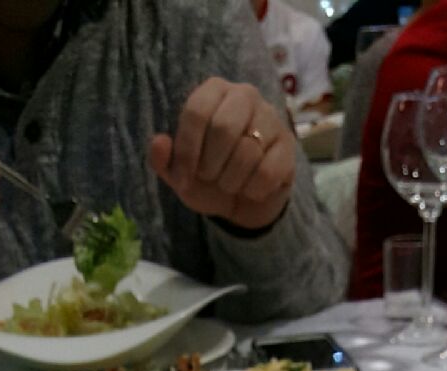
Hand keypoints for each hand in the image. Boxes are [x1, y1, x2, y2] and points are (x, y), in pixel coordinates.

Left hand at [149, 78, 294, 232]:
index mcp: (213, 92)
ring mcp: (270, 117)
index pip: (196, 112)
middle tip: (211, 178)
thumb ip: (164, 160)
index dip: (186, 150)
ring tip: (230, 184)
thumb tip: (159, 142)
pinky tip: (251, 189)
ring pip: (247, 152)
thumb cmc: (210, 179)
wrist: (243, 202)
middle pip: (223, 128)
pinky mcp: (288, 144)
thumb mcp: (181, 174)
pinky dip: (253, 190)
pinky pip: (267, 171)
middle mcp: (244, 95)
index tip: (184, 177)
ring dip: (231, 181)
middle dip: (211, 165)